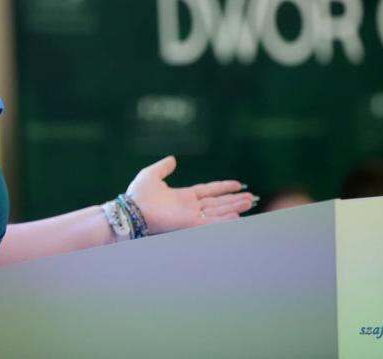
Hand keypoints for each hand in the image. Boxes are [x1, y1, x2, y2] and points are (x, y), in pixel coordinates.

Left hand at [126, 156, 254, 233]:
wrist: (131, 209)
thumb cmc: (138, 194)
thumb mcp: (152, 174)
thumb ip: (164, 167)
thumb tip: (173, 159)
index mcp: (183, 196)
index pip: (209, 191)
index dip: (223, 187)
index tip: (237, 183)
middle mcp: (190, 207)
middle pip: (218, 202)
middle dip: (234, 199)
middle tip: (251, 196)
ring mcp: (191, 216)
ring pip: (218, 211)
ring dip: (234, 207)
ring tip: (249, 202)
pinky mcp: (190, 224)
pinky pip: (211, 222)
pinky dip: (224, 220)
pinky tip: (237, 216)